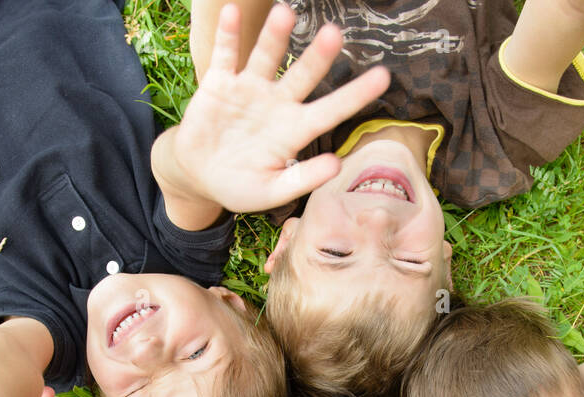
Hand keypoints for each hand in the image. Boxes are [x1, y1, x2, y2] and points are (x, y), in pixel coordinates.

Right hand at [168, 2, 389, 212]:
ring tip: (285, 13)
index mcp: (294, 130)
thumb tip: (336, 165)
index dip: (356, 94)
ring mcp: (249, 90)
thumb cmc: (240, 187)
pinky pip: (226, 55)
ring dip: (275, 35)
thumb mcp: (270, 192)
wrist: (200, 176)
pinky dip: (228, 35)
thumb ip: (302, 179)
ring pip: (266, 56)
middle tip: (335, 34)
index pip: (331, 110)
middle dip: (317, 56)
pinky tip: (232, 13)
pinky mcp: (220, 84)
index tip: (383, 76)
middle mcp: (277, 103)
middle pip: (303, 75)